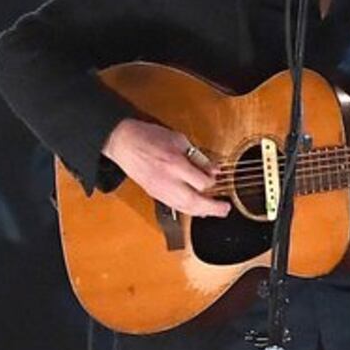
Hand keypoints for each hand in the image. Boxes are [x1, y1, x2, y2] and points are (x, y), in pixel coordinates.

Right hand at [106, 118, 231, 218]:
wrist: (124, 143)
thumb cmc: (149, 137)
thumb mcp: (178, 139)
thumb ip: (197, 156)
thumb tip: (213, 169)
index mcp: (175, 164)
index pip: (201, 182)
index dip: (212, 181)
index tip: (217, 176)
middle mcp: (168, 181)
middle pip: (194, 201)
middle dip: (212, 208)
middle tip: (225, 209)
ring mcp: (160, 190)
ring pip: (184, 208)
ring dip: (201, 212)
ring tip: (214, 212)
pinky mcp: (154, 194)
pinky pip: (175, 207)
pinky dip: (188, 210)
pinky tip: (196, 210)